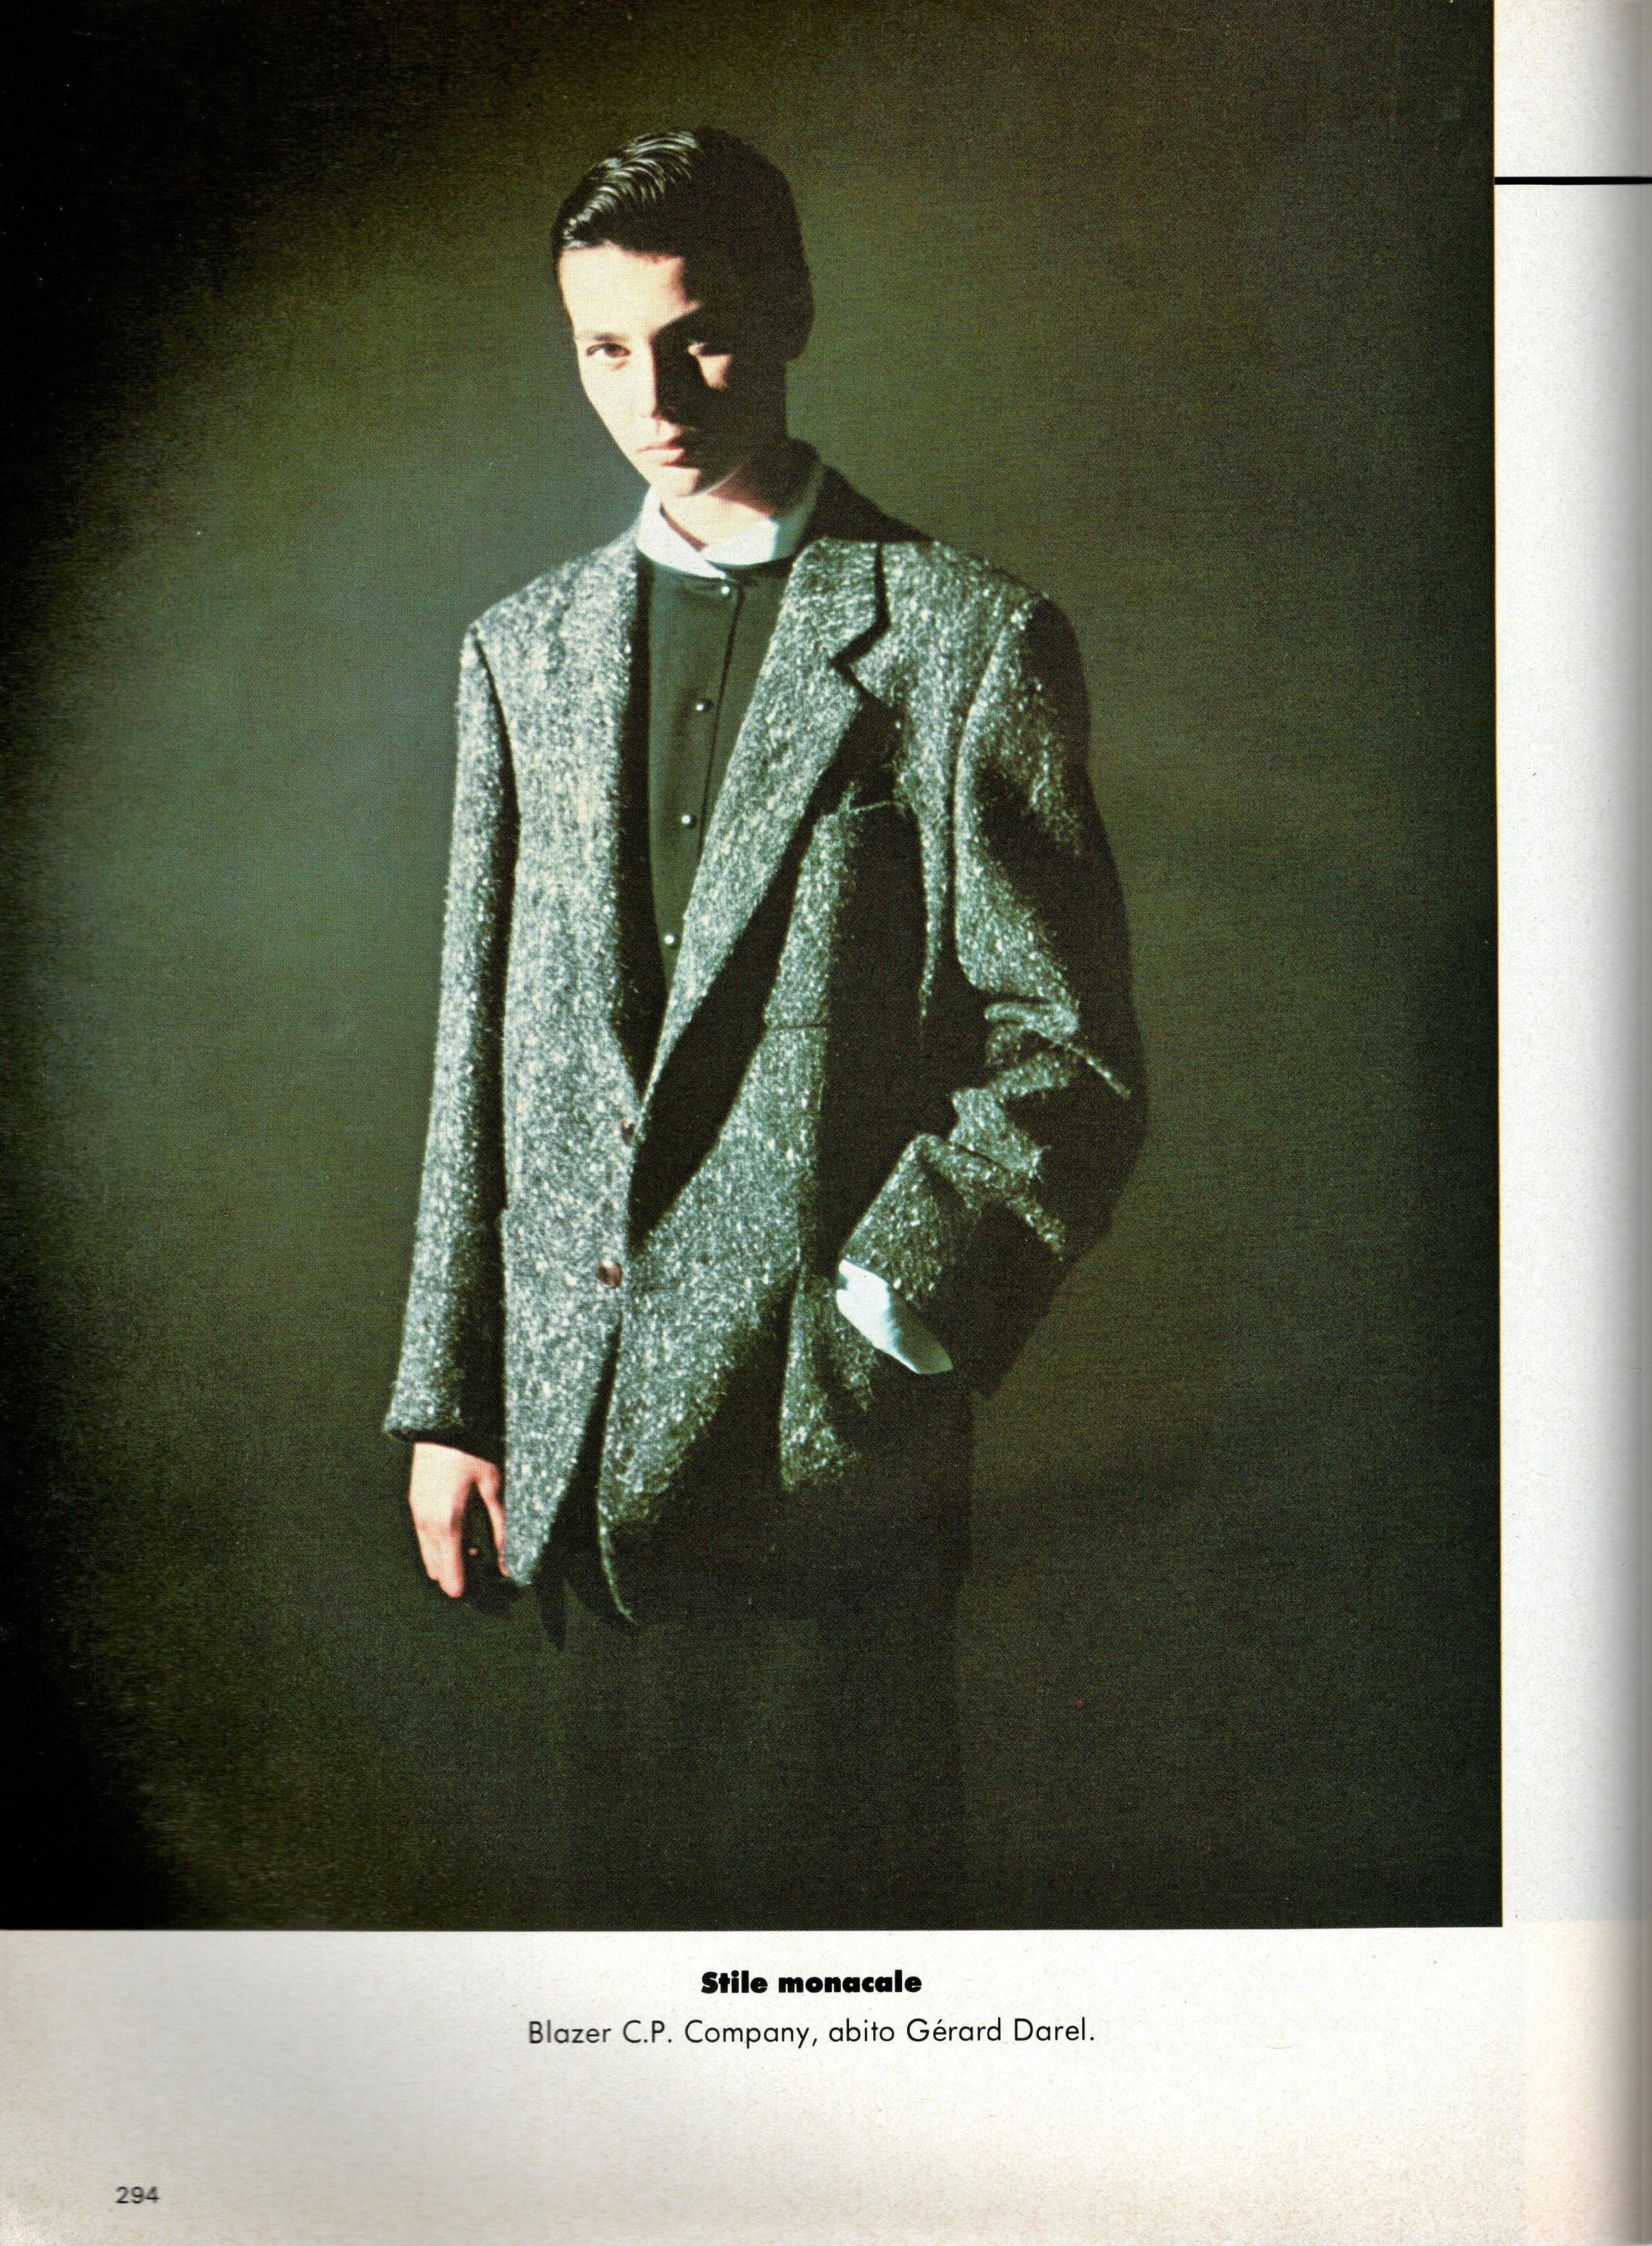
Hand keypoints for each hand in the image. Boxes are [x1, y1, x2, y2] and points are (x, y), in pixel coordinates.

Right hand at [408, 1442, 506, 1598]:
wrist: (440, 1421)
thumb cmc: (472, 1450)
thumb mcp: (494, 1486)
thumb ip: (502, 1526)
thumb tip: (510, 1565)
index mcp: (448, 1523)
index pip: (451, 1577)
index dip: (469, 1591)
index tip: (489, 1592)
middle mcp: (427, 1524)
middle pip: (438, 1573)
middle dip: (460, 1578)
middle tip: (487, 1571)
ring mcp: (417, 1514)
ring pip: (429, 1558)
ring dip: (450, 1562)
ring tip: (478, 1551)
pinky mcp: (415, 1504)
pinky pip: (425, 1540)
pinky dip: (441, 1547)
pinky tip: (463, 1534)